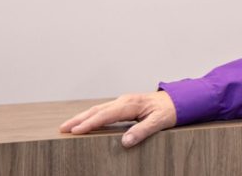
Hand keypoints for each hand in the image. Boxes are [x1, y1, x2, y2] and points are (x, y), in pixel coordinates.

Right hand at [59, 90, 176, 147]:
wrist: (178, 100)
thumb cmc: (169, 111)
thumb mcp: (159, 122)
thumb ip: (142, 131)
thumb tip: (125, 142)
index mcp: (131, 104)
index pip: (106, 115)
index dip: (90, 123)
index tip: (75, 130)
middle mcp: (125, 100)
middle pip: (98, 110)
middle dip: (79, 119)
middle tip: (62, 128)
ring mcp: (124, 101)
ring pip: (99, 108)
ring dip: (83, 116)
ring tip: (68, 125)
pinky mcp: (124, 105)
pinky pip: (105, 110)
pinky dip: (92, 115)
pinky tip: (86, 121)